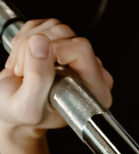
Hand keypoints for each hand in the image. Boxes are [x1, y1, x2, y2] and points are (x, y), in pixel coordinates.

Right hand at [0, 19, 112, 140]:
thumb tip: (41, 43)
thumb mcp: (27, 106)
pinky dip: (27, 37)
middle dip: (35, 47)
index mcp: (95, 93)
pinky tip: (25, 58)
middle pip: (66, 35)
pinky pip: (45, 25)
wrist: (14, 110)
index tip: (36, 67)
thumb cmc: (23, 115)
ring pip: (54, 28)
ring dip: (28, 43)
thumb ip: (38, 78)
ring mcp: (78, 58)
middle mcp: (92, 73)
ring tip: (23, 67)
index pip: (81, 50)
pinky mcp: (64, 45)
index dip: (54, 50)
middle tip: (23, 70)